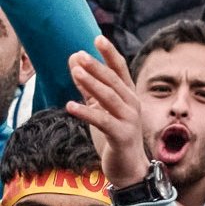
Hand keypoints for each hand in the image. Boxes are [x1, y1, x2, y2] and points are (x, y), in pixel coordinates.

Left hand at [66, 38, 149, 187]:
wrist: (129, 168)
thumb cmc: (115, 136)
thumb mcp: (101, 110)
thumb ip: (89, 89)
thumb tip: (75, 64)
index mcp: (129, 96)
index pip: (121, 70)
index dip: (110, 54)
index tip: (97, 38)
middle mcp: (132, 104)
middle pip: (114, 81)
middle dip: (97, 66)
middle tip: (80, 55)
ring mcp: (129, 119)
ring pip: (110, 98)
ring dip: (92, 84)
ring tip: (76, 72)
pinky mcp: (121, 135)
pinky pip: (102, 121)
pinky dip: (86, 112)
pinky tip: (70, 105)